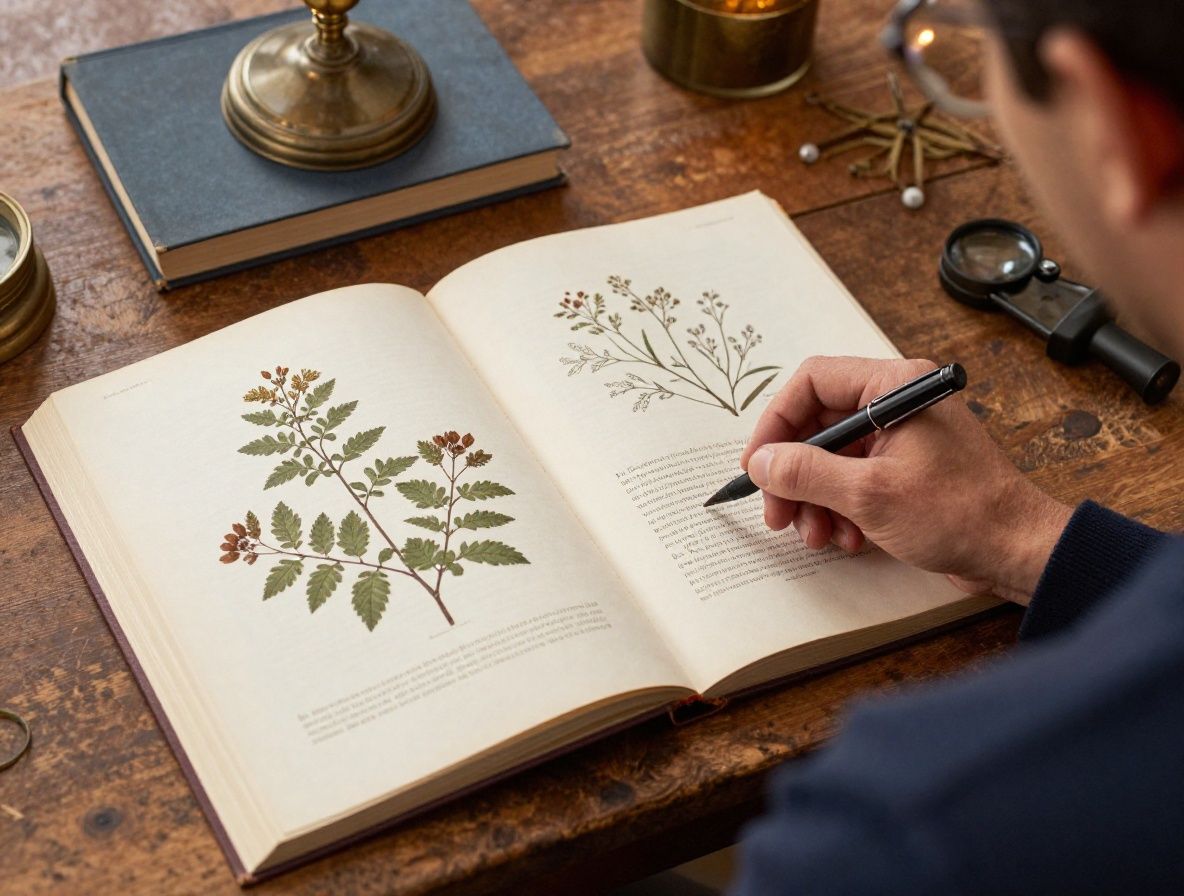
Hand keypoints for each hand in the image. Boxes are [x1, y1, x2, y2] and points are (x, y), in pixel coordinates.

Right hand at [741, 356, 1072, 604]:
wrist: (1018, 551)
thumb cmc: (961, 513)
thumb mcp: (868, 494)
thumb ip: (807, 472)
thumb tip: (761, 461)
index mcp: (894, 386)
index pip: (811, 383)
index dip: (776, 423)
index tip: (758, 463)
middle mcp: (897, 404)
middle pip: (817, 426)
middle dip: (794, 475)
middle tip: (778, 513)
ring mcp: (901, 438)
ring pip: (831, 459)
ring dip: (814, 500)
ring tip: (817, 535)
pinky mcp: (905, 471)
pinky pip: (853, 480)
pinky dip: (841, 510)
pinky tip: (849, 539)